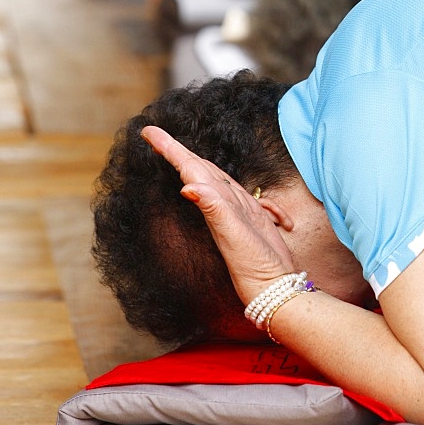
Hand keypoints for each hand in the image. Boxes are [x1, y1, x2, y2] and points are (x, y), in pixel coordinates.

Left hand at [141, 125, 295, 304]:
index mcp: (216, 203)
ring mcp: (241, 213)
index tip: (147, 133)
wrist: (276, 290)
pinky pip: (243, 201)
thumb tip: (187, 187)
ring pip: (219, 181)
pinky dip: (229, 194)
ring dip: (198, 165)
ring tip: (178, 153)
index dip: (169, 149)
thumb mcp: (231, 235)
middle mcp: (227, 204)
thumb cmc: (254, 268)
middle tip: (154, 135)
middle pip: (200, 169)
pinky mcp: (257, 222)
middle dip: (176, 151)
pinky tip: (213, 195)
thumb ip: (214, 209)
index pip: (190, 168)